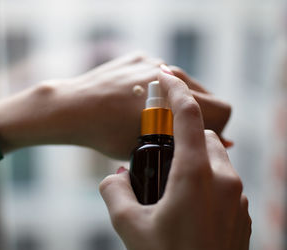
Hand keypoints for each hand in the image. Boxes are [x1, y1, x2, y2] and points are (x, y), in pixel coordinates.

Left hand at [0, 52, 231, 157]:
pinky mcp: (139, 57)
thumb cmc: (107, 134)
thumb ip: (186, 142)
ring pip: (184, 82)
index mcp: (177, 100)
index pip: (223, 111)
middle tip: (178, 131)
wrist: (72, 107)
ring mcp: (154, 62)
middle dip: (200, 115)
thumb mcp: (149, 147)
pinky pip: (161, 73)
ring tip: (154, 116)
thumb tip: (224, 143)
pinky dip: (158, 88)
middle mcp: (171, 75)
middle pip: (208, 95)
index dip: (217, 129)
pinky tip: (136, 100)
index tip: (199, 139)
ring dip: (178, 100)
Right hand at [99, 71, 250, 249]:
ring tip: (172, 185)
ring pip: (217, 160)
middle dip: (182, 136)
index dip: (175, 92)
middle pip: (204, 138)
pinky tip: (188, 207)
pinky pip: (226, 183)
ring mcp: (238, 197)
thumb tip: (113, 178)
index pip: (187, 117)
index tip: (164, 77)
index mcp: (195, 175)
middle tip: (160, 154)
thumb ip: (114, 192)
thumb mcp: (128, 226)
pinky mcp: (242, 214)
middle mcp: (224, 179)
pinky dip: (208, 181)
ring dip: (196, 160)